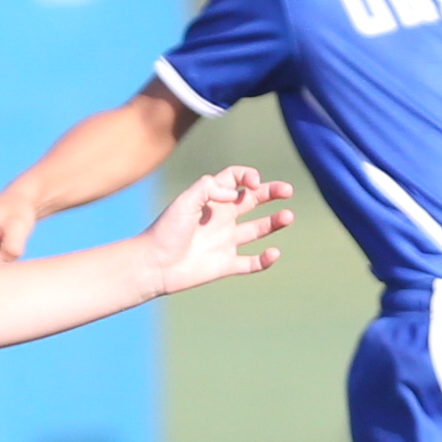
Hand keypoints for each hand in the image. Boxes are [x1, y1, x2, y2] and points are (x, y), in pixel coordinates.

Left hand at [130, 167, 290, 296]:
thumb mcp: (185, 200)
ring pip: (258, 230)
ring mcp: (225, 242)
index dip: (247, 176)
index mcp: (212, 200)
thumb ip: (210, 188)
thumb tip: (236, 194)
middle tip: (287, 190)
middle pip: (252, 200)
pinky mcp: (226, 265)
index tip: (253, 183)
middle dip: (271, 193)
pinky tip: (273, 252)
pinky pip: (252, 263)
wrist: (154, 265)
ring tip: (288, 217)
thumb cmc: (166, 230)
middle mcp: (221, 218)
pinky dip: (265, 260)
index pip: (235, 179)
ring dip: (274, 222)